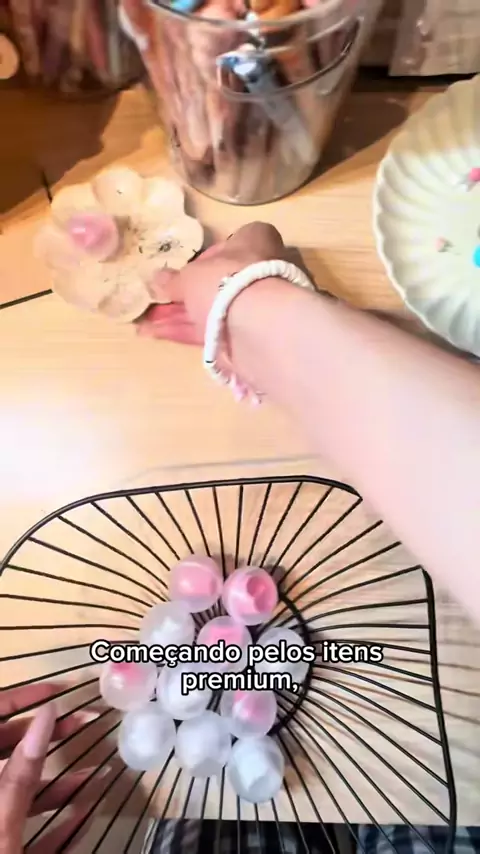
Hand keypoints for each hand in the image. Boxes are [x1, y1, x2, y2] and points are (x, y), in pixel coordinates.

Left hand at [0, 685, 107, 852]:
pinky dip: (59, 820)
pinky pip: (33, 829)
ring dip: (60, 782)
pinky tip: (86, 815)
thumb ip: (21, 774)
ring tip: (97, 771)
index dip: (21, 700)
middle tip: (84, 722)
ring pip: (24, 792)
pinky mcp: (9, 850)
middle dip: (49, 736)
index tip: (58, 691)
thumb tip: (47, 715)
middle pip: (13, 751)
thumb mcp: (3, 824)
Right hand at [137, 222, 286, 343]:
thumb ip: (174, 279)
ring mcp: (254, 305)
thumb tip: (158, 278)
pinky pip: (210, 330)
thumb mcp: (191, 276)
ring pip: (211, 309)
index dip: (204, 257)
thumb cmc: (226, 279)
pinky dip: (184, 332)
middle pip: (218, 281)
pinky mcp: (246, 334)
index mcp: (254, 241)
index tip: (184, 268)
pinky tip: (154, 334)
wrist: (256, 323)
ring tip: (146, 321)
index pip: (230, 244)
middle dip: (185, 294)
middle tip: (158, 299)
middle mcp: (259, 271)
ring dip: (179, 315)